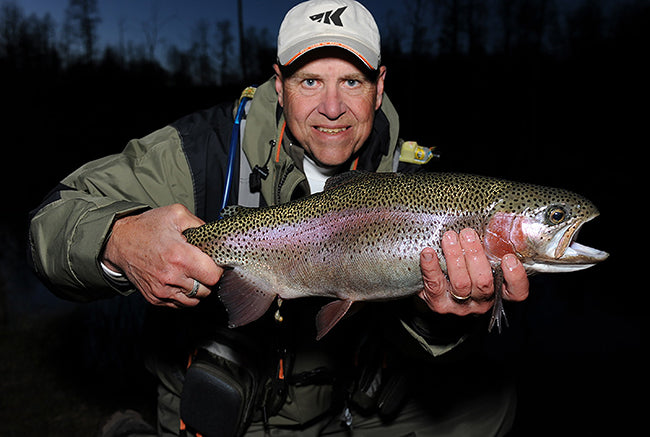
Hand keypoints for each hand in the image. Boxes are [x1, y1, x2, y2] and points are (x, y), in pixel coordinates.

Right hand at [102, 204, 222, 307]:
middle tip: (203, 266)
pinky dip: (185, 295)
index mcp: (179, 256)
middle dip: (209, 278)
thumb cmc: (148, 227)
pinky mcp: (155, 298)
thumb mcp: (177, 214)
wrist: (119, 242)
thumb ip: (201, 225)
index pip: (214, 275)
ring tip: (192, 273)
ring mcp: (162, 291)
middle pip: (207, 290)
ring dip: (198, 288)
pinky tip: (182, 280)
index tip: (214, 261)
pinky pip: (180, 304)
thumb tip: (217, 237)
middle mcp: (171, 277)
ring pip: (195, 300)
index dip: (218, 268)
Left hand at [418, 229, 528, 315]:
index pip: (516, 292)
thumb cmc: (463, 267)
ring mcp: (460, 305)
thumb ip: (489, 245)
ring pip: (461, 284)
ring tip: (449, 237)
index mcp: (498, 290)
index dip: (515, 277)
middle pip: (484, 283)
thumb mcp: (479, 258)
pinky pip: (435, 286)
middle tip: (467, 234)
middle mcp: (482, 301)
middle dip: (475, 255)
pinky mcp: (439, 304)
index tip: (508, 258)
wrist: (435, 288)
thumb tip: (498, 218)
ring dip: (455, 257)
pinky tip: (428, 253)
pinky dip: (431, 267)